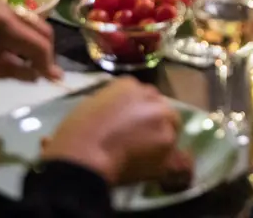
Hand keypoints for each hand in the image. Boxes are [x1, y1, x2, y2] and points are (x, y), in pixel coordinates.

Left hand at [0, 1, 61, 94]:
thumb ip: (13, 70)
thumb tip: (38, 76)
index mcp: (5, 25)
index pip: (40, 44)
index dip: (49, 64)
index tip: (54, 81)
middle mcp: (7, 8)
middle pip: (41, 28)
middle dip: (45, 51)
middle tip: (45, 72)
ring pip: (29, 22)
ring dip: (34, 42)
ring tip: (31, 64)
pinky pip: (15, 19)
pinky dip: (20, 35)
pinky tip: (15, 52)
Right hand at [41, 77, 180, 184]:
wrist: (84, 155)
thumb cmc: (77, 132)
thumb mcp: (92, 105)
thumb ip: (113, 105)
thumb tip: (118, 116)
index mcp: (129, 85)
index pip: (143, 95)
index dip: (138, 111)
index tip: (130, 123)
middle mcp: (151, 96)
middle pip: (161, 107)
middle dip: (153, 121)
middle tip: (140, 138)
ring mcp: (162, 118)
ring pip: (170, 127)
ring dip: (161, 138)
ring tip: (146, 154)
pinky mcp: (168, 142)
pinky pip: (175, 154)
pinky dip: (168, 161)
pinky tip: (153, 167)